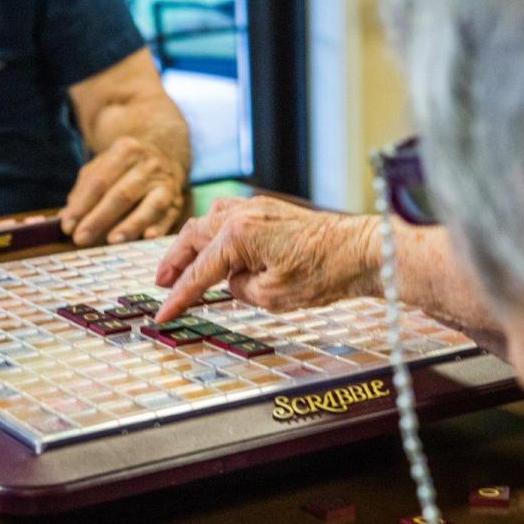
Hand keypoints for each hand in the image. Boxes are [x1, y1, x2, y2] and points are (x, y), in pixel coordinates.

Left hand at [60, 136, 185, 246]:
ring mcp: (165, 184)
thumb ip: (83, 192)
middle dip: (100, 218)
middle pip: (122, 194)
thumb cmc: (124, 167)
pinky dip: (159, 228)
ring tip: (112, 241)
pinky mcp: (177, 202)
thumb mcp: (101, 168)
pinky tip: (148, 238)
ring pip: (150, 205)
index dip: (82, 205)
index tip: (67, 226)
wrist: (165, 152)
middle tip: (81, 239)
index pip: (100, 181)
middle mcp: (148, 166)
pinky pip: (169, 217)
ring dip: (131, 224)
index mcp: (125, 151)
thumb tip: (66, 220)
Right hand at [154, 196, 381, 321]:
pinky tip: (214, 248)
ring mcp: (255, 208)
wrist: (362, 252)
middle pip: (192, 238)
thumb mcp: (272, 297)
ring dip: (191, 244)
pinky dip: (213, 234)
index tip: (162, 315)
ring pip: (208, 222)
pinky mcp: (269, 210)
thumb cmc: (323, 274)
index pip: (198, 273)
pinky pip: (227, 217)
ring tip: (181, 266)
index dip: (178, 298)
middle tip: (161, 284)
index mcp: (237, 236)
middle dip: (174, 263)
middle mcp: (241, 215)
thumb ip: (240, 289)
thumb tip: (231, 282)